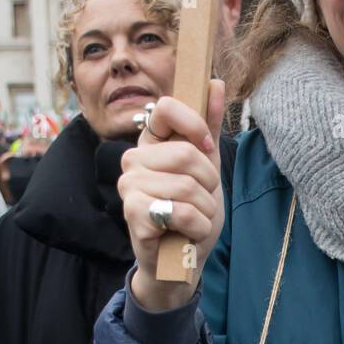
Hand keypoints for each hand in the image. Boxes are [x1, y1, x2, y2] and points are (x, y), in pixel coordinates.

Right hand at [120, 83, 224, 311]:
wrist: (179, 260)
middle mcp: (133, 160)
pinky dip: (197, 227)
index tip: (207, 147)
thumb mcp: (206, 168)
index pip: (166, 108)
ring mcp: (129, 187)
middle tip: (202, 199)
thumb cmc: (191, 212)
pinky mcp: (133, 215)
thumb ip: (207, 128)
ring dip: (205, 210)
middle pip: (186, 153)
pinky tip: (186, 234)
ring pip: (187, 186)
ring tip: (194, 219)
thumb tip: (214, 83)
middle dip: (209, 183)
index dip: (194, 125)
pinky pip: (181, 212)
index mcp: (150, 143)